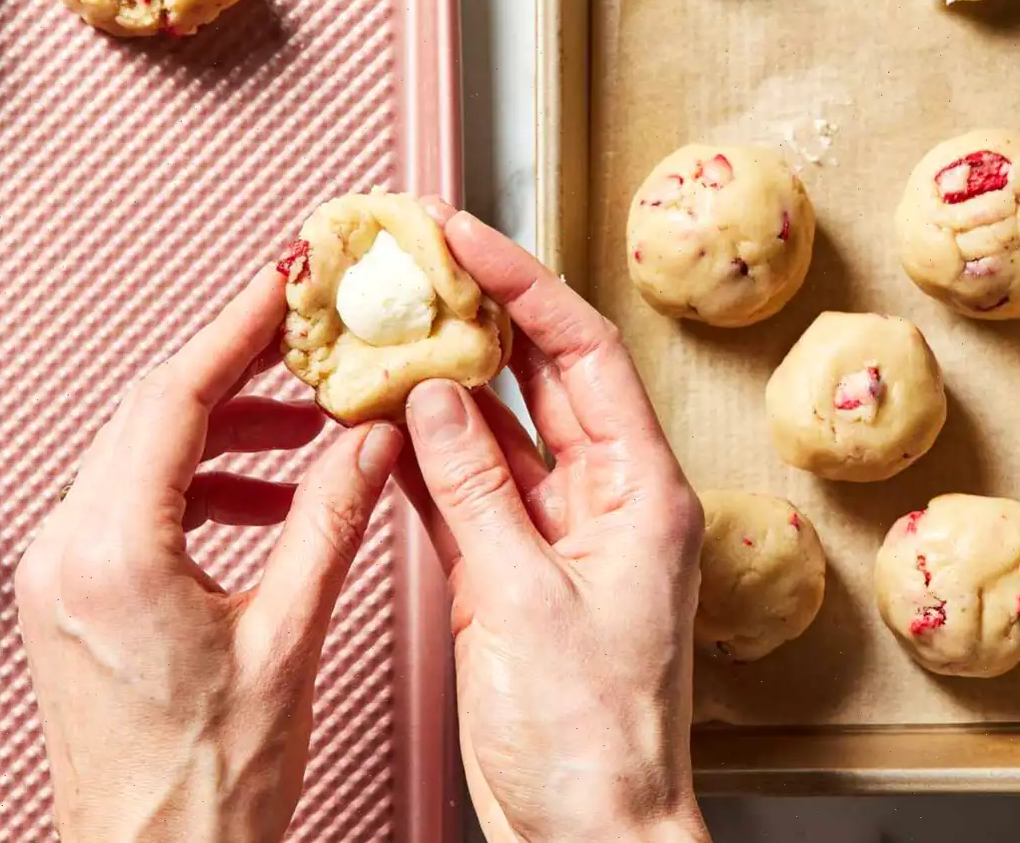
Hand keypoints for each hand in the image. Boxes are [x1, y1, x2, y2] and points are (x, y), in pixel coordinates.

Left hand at [14, 268, 401, 842]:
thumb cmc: (209, 787)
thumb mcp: (288, 641)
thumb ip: (329, 524)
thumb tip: (368, 442)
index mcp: (113, 555)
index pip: (174, 400)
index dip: (235, 329)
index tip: (281, 281)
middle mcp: (66, 552)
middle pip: (150, 414)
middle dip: (232, 365)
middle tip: (301, 332)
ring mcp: (58, 574)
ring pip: (139, 454)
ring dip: (219, 427)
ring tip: (301, 422)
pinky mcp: (69, 596)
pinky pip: (131, 502)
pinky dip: (197, 482)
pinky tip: (260, 496)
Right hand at [399, 205, 709, 842]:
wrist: (589, 833)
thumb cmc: (592, 739)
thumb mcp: (525, 599)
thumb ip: (474, 490)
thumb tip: (432, 396)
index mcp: (640, 492)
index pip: (583, 352)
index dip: (526, 283)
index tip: (467, 236)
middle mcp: (604, 499)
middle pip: (539, 378)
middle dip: (481, 316)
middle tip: (418, 265)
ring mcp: (555, 534)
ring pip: (493, 432)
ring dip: (440, 385)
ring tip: (384, 329)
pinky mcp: (511, 570)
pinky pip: (465, 491)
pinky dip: (423, 457)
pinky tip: (379, 422)